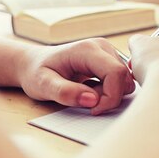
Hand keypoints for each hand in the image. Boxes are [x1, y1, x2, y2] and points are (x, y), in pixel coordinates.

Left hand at [18, 38, 134, 114]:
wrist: (34, 63)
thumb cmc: (37, 72)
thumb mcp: (43, 85)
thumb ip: (66, 93)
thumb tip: (92, 100)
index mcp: (88, 49)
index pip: (116, 73)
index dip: (111, 96)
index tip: (93, 110)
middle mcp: (102, 47)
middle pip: (123, 77)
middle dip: (109, 97)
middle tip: (84, 100)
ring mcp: (107, 52)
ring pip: (124, 80)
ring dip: (108, 94)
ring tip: (85, 92)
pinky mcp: (109, 60)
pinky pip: (121, 80)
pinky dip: (109, 90)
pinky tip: (91, 88)